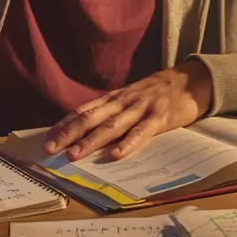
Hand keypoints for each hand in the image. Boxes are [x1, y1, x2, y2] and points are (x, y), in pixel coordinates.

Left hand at [43, 60, 212, 160]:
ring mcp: (141, 108)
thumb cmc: (157, 94)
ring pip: (112, 126)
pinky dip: (128, 143)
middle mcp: (123, 102)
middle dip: (68, 134)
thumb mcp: (131, 98)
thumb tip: (86, 132)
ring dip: (91, 141)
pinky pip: (142, 132)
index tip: (46, 140)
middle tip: (50, 150)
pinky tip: (116, 155)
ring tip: (74, 155)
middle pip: (91, 118)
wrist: (190, 81)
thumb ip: (112, 112)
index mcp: (114, 99)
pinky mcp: (160, 117)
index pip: (83, 111)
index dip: (63, 125)